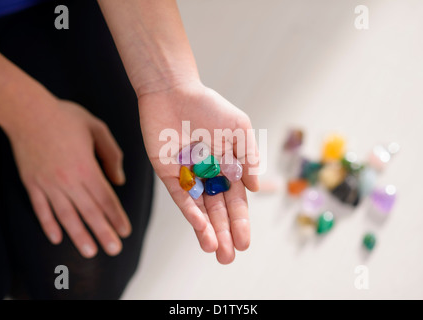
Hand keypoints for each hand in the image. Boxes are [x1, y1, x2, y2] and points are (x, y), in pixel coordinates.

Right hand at [7, 100, 130, 257]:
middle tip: (114, 250)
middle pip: (89, 212)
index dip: (117, 216)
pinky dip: (49, 224)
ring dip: (78, 235)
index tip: (126, 231)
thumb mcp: (97, 129)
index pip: (106, 198)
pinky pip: (41, 209)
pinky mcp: (32, 183)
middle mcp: (67, 180)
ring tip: (89, 252)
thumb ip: (112, 155)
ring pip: (65, 215)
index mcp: (86, 167)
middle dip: (103, 232)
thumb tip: (119, 180)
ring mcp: (48, 184)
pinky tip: (57, 238)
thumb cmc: (65, 117)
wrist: (27, 111)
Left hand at [138, 81, 258, 263]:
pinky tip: (200, 227)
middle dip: (224, 233)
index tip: (245, 242)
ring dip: (207, 230)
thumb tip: (253, 187)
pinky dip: (190, 212)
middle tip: (229, 257)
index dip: (240, 221)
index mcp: (227, 167)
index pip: (235, 201)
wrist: (175, 91)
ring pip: (199, 209)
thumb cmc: (210, 107)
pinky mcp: (169, 173)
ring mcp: (188, 176)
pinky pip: (180, 196)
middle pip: (217, 210)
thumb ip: (248, 157)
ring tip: (215, 251)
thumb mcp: (239, 129)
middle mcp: (208, 176)